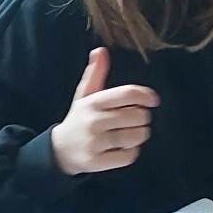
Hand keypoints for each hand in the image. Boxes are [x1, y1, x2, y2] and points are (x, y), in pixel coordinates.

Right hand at [49, 48, 159, 176]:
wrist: (59, 150)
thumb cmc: (79, 119)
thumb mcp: (84, 95)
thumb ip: (95, 73)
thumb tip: (100, 50)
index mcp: (93, 102)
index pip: (127, 94)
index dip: (145, 95)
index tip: (153, 100)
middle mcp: (93, 122)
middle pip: (136, 116)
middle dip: (142, 117)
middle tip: (137, 119)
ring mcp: (95, 143)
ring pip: (135, 137)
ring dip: (140, 134)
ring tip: (133, 133)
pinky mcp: (98, 162)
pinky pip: (129, 156)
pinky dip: (132, 152)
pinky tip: (124, 148)